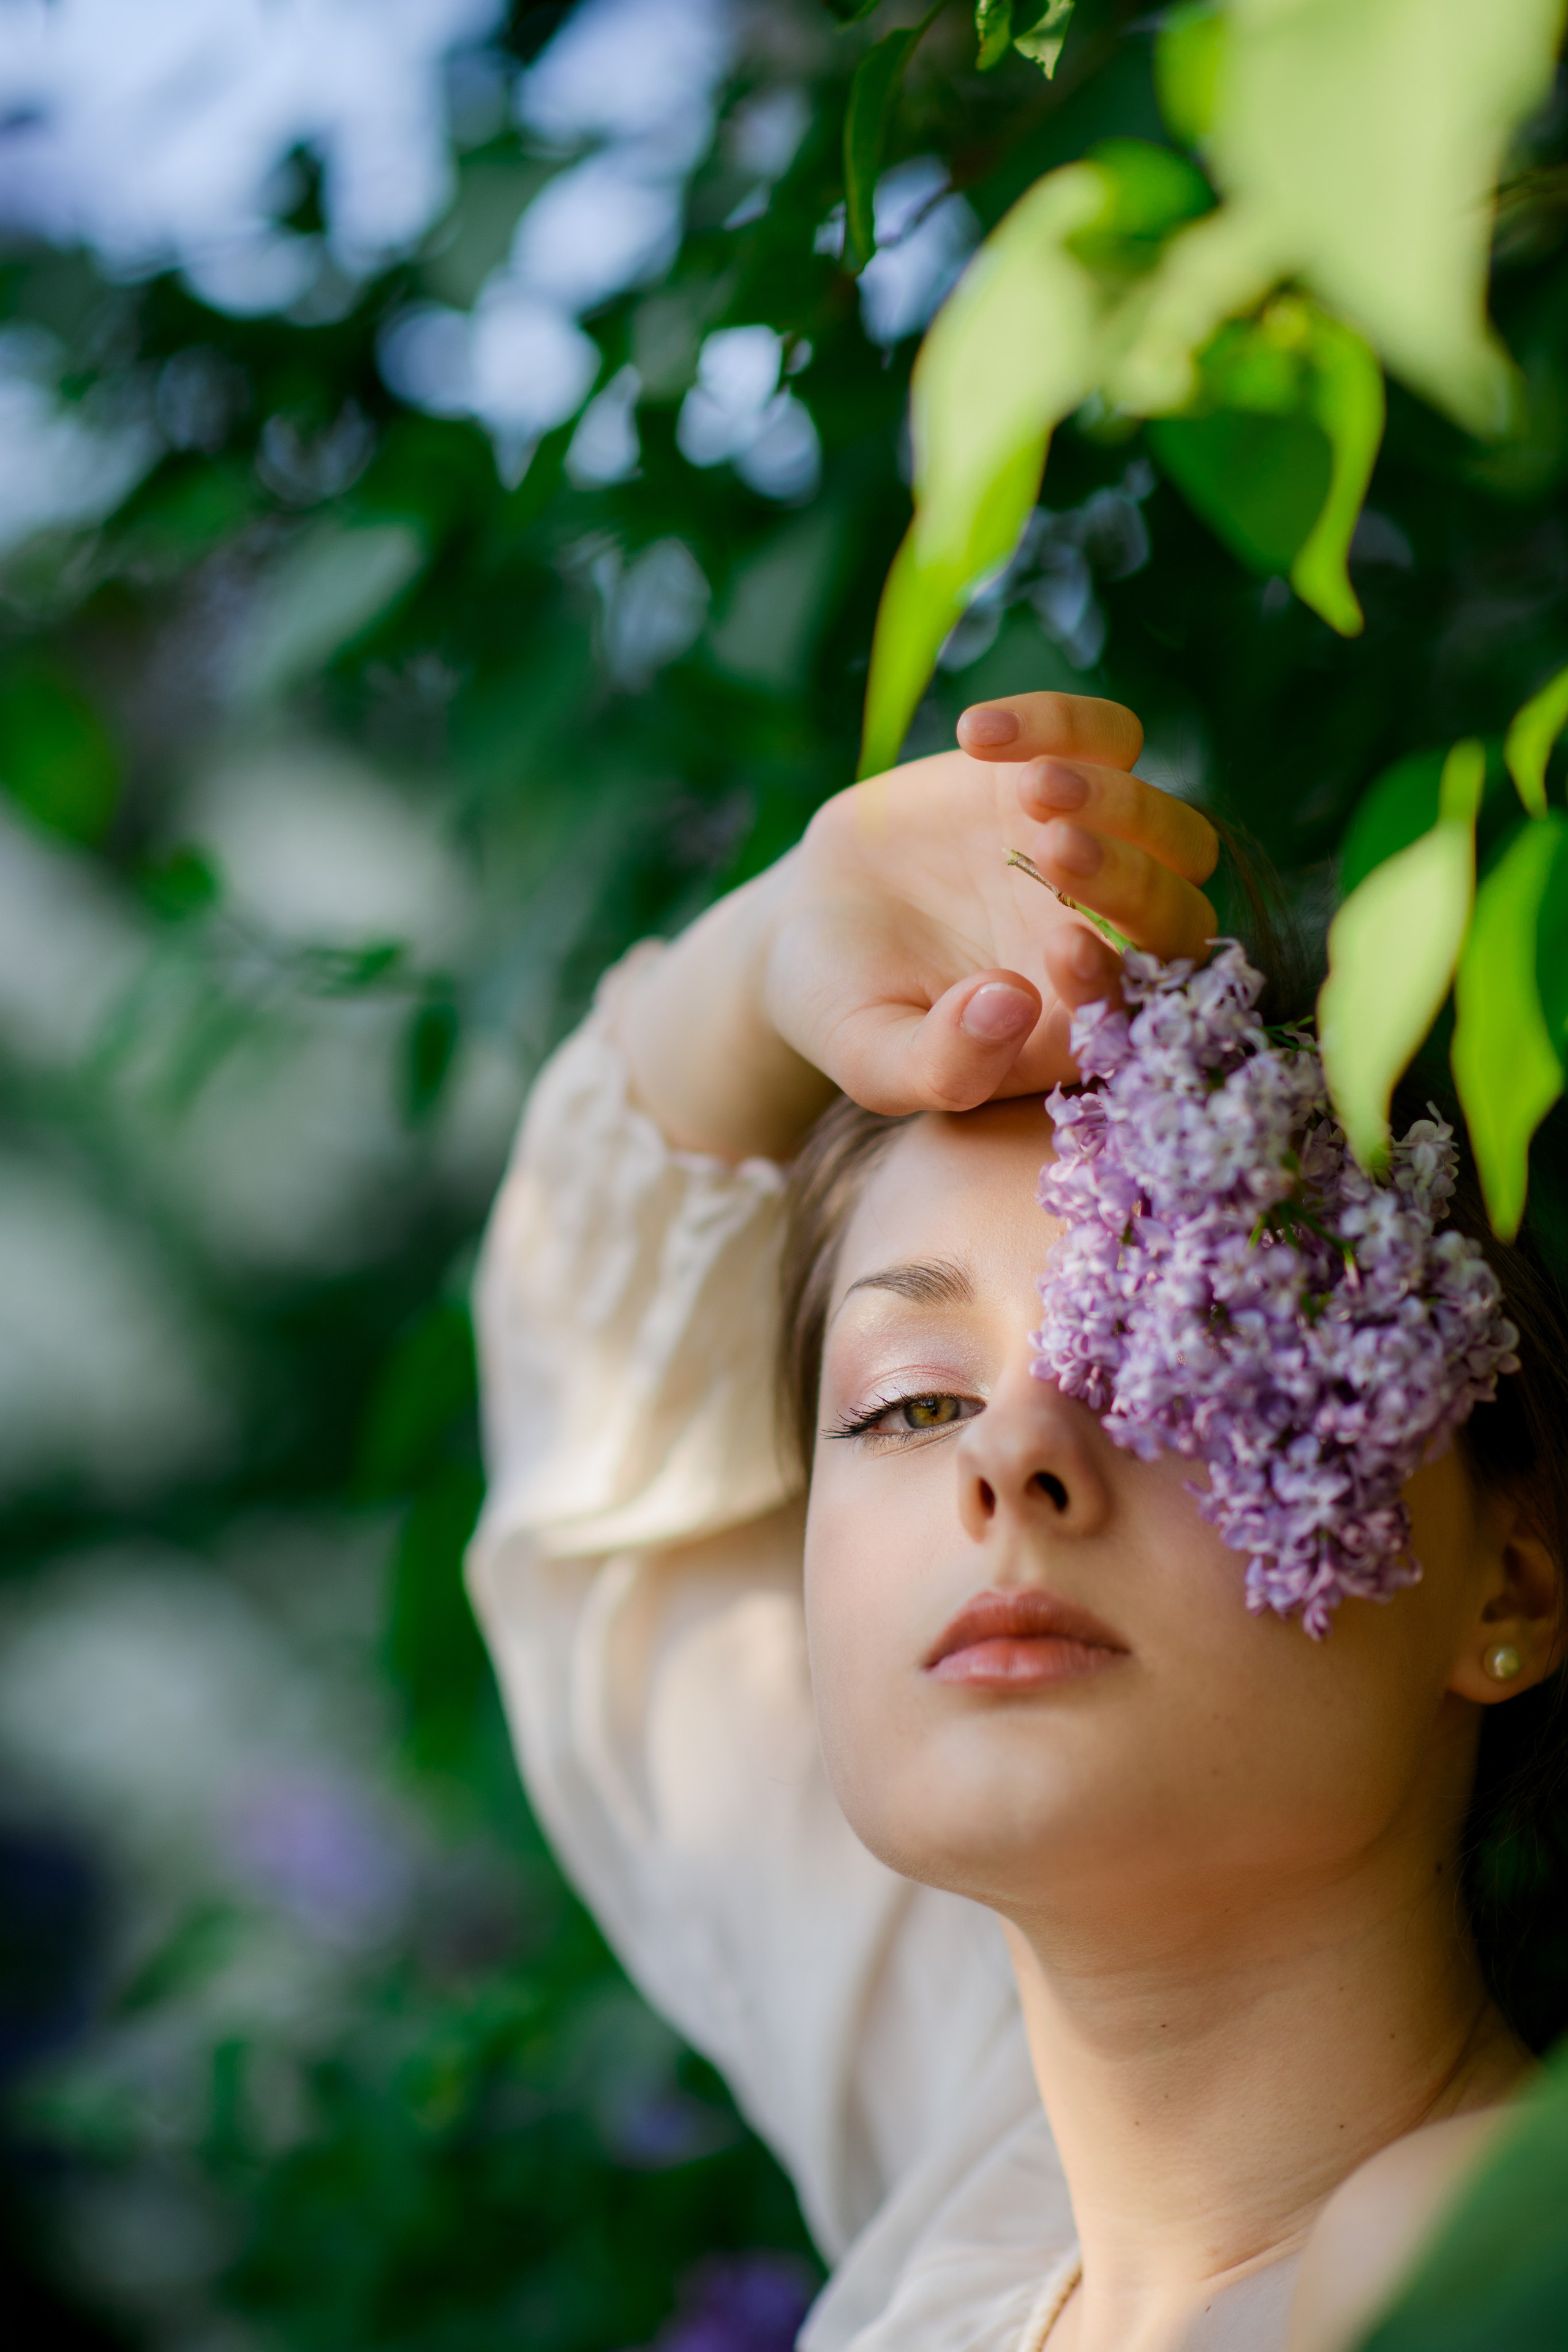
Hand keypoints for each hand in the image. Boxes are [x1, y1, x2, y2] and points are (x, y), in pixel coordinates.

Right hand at [761, 691, 1217, 1115]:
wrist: (810, 920)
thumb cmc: (850, 1006)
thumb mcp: (873, 1057)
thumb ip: (943, 1064)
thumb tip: (1013, 1006)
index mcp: (1077, 1021)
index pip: (1135, 1006)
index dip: (1113, 978)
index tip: (1061, 950)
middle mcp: (1106, 939)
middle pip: (1176, 912)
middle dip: (1130, 881)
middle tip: (1056, 852)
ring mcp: (1093, 852)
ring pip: (1165, 825)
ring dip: (1116, 803)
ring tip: (1030, 786)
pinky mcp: (1059, 774)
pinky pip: (1106, 736)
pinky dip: (1061, 722)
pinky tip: (978, 734)